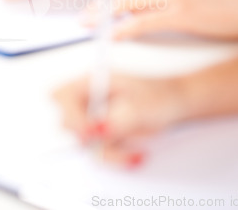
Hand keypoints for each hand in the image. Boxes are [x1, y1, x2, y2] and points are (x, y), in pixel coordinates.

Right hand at [53, 73, 185, 163]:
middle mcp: (90, 99)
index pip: (62, 95)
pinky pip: (100, 153)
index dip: (69, 113)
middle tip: (109, 138)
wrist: (175, 105)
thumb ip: (118, 117)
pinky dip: (116, 157)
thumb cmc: (160, 93)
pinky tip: (134, 153)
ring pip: (84, 143)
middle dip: (86, 136)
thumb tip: (98, 129)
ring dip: (108, 151)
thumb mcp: (140, 105)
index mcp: (92, 81)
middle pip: (67, 122)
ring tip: (132, 151)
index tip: (89, 130)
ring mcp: (96, 119)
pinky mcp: (105, 136)